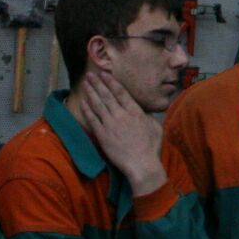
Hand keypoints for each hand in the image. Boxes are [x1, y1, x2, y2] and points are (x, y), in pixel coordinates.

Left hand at [75, 71, 166, 196]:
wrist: (141, 164)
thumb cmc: (151, 147)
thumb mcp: (155, 127)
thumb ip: (148, 116)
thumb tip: (143, 110)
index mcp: (135, 112)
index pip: (121, 93)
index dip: (111, 82)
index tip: (104, 74)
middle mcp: (121, 115)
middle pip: (107, 95)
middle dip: (97, 83)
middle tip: (90, 74)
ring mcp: (110, 124)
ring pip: (98, 104)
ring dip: (91, 92)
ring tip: (85, 83)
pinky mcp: (102, 135)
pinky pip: (92, 119)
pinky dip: (87, 109)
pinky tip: (82, 102)